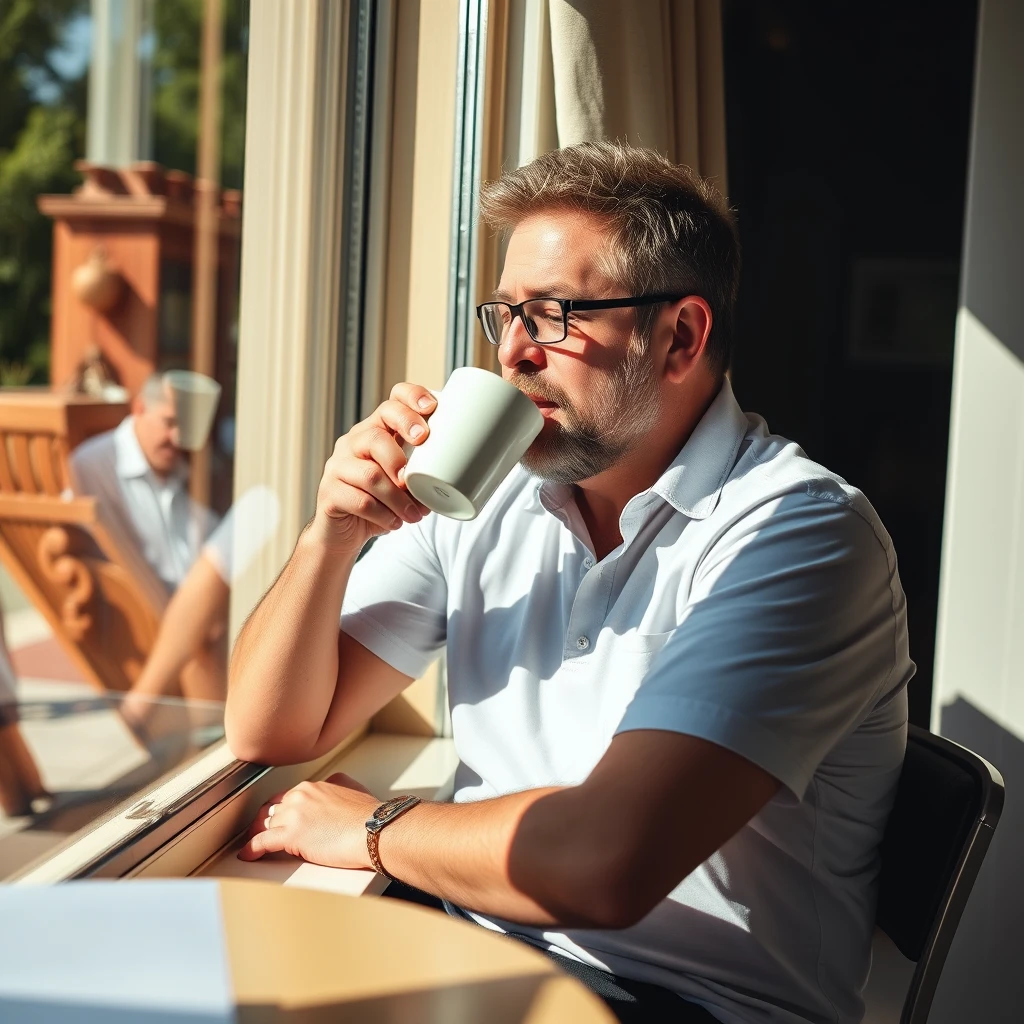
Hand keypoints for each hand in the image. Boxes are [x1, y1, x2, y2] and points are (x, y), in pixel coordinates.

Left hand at [237, 773, 379, 867]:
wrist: (375, 830)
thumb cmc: (370, 817)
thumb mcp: (353, 789)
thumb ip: (339, 786)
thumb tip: (335, 785)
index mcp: (315, 786)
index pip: (290, 797)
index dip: (283, 810)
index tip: (281, 817)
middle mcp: (302, 795)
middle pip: (276, 809)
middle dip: (269, 821)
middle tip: (264, 831)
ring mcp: (295, 814)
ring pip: (269, 824)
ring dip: (261, 834)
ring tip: (257, 845)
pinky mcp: (291, 834)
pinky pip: (263, 841)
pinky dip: (252, 848)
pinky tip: (248, 854)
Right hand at [310, 383, 435, 554]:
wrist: (343, 534)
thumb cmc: (381, 503)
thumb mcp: (406, 484)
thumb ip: (426, 475)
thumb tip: (468, 475)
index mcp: (376, 431)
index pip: (392, 401)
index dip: (411, 398)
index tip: (432, 409)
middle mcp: (354, 443)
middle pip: (376, 436)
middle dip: (401, 456)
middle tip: (414, 476)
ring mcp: (338, 467)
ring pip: (371, 474)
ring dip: (398, 498)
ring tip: (415, 515)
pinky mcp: (329, 494)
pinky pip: (360, 501)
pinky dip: (383, 514)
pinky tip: (395, 523)